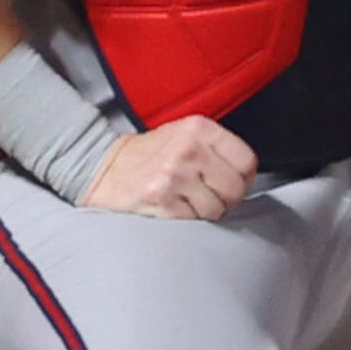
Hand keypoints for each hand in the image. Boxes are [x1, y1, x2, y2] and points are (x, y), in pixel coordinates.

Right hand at [80, 116, 255, 219]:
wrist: (103, 169)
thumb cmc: (149, 155)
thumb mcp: (184, 135)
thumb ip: (215, 150)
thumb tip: (246, 177)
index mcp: (199, 128)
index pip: (246, 161)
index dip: (243, 178)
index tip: (231, 182)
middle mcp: (189, 149)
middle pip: (235, 189)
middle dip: (226, 200)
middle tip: (209, 197)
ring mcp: (175, 175)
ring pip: (216, 209)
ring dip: (205, 212)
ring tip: (187, 201)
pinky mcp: (162, 200)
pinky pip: (193, 221)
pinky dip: (186, 220)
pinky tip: (173, 207)